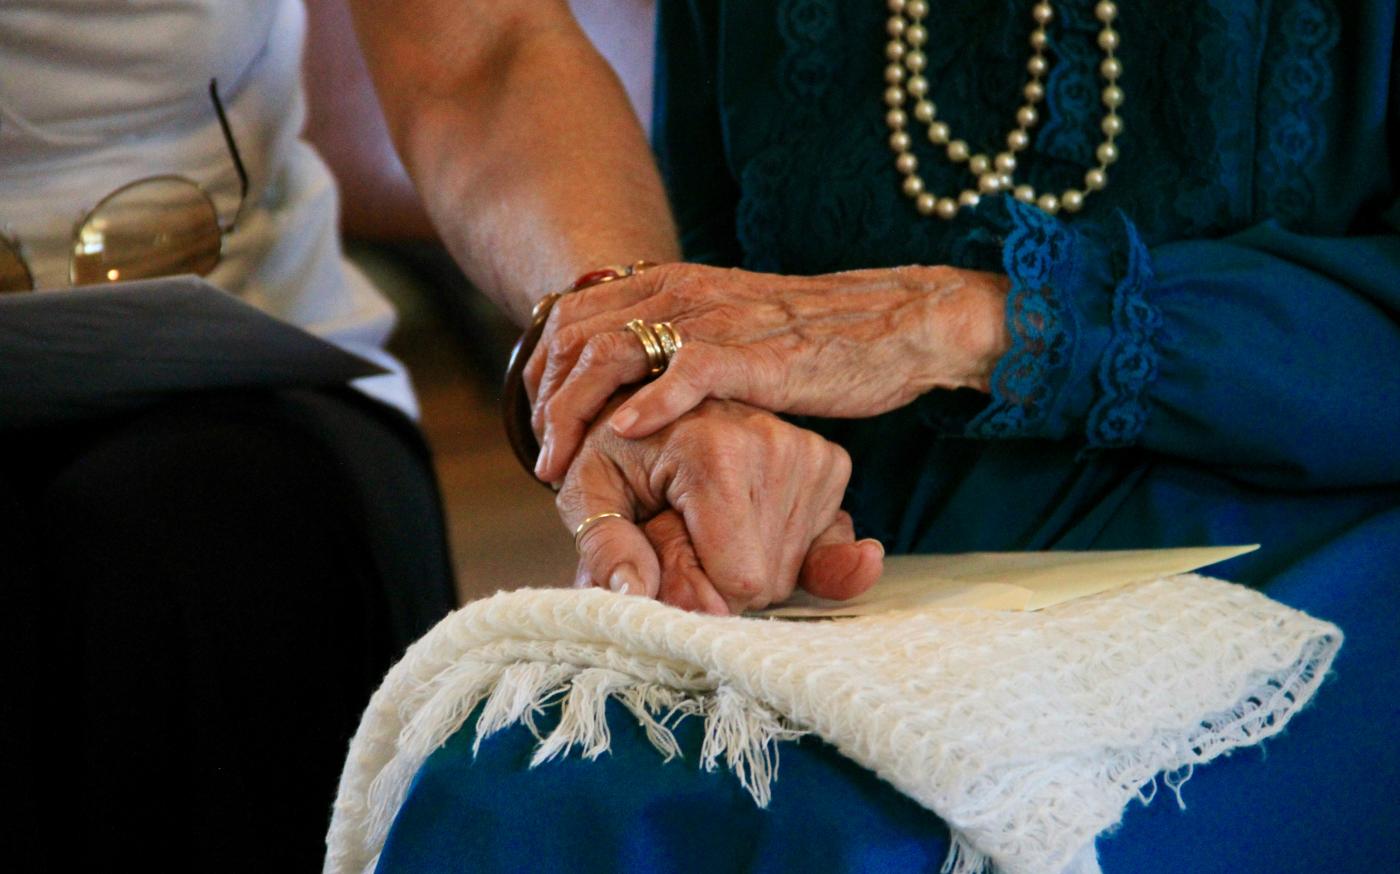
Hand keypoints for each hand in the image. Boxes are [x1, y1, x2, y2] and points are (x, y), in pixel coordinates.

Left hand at [529, 262, 1009, 481]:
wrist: (898, 321)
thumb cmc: (818, 338)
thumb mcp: (733, 328)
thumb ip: (683, 343)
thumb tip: (637, 385)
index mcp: (672, 284)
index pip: (570, 316)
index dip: (540, 373)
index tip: (538, 425)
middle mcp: (681, 292)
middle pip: (573, 336)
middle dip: (544, 402)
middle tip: (542, 457)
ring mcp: (713, 319)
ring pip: (609, 353)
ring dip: (574, 412)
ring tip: (562, 464)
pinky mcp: (752, 353)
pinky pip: (682, 372)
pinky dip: (645, 404)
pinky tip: (623, 435)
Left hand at [556, 398, 882, 614]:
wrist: (655, 395)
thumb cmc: (616, 449)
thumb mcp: (587, 492)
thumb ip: (605, 545)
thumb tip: (634, 593)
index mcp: (715, 450)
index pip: (740, 579)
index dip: (699, 590)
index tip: (666, 553)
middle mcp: (775, 443)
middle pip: (766, 580)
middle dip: (720, 577)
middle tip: (683, 531)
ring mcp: (811, 451)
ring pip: (791, 569)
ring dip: (747, 561)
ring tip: (709, 518)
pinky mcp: (831, 462)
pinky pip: (820, 548)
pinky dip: (781, 548)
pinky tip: (747, 522)